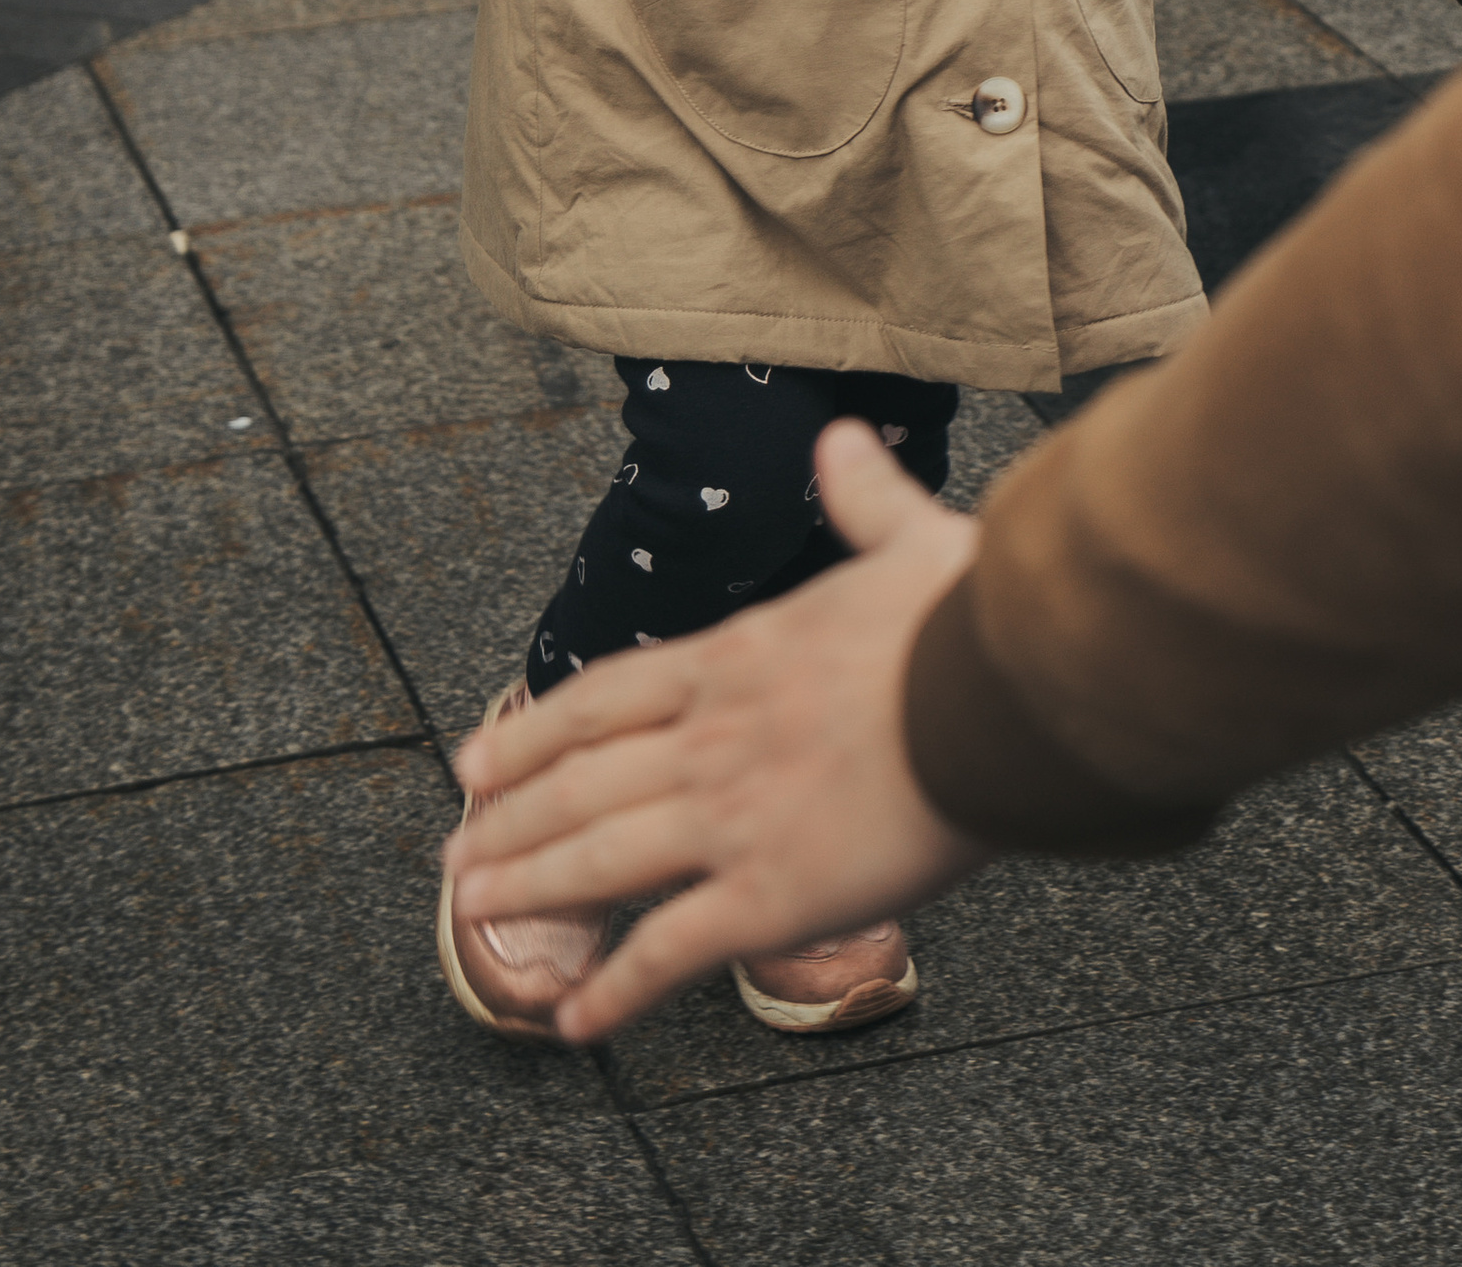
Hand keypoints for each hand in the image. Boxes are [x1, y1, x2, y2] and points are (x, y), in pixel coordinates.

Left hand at [445, 420, 987, 1040]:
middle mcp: (715, 739)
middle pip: (581, 783)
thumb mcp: (914, 540)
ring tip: (476, 913)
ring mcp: (732, 820)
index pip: (603, 698)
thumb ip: (866, 497)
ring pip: (601, 861)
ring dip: (531, 889)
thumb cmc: (970, 621)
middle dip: (510, 821)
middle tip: (456, 855)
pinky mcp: (769, 897)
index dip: (532, 732)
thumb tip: (843, 439)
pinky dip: (615, 991)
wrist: (1005, 697)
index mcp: (739, 659)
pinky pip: (670, 951)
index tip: (478, 760)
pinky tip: (576, 1023)